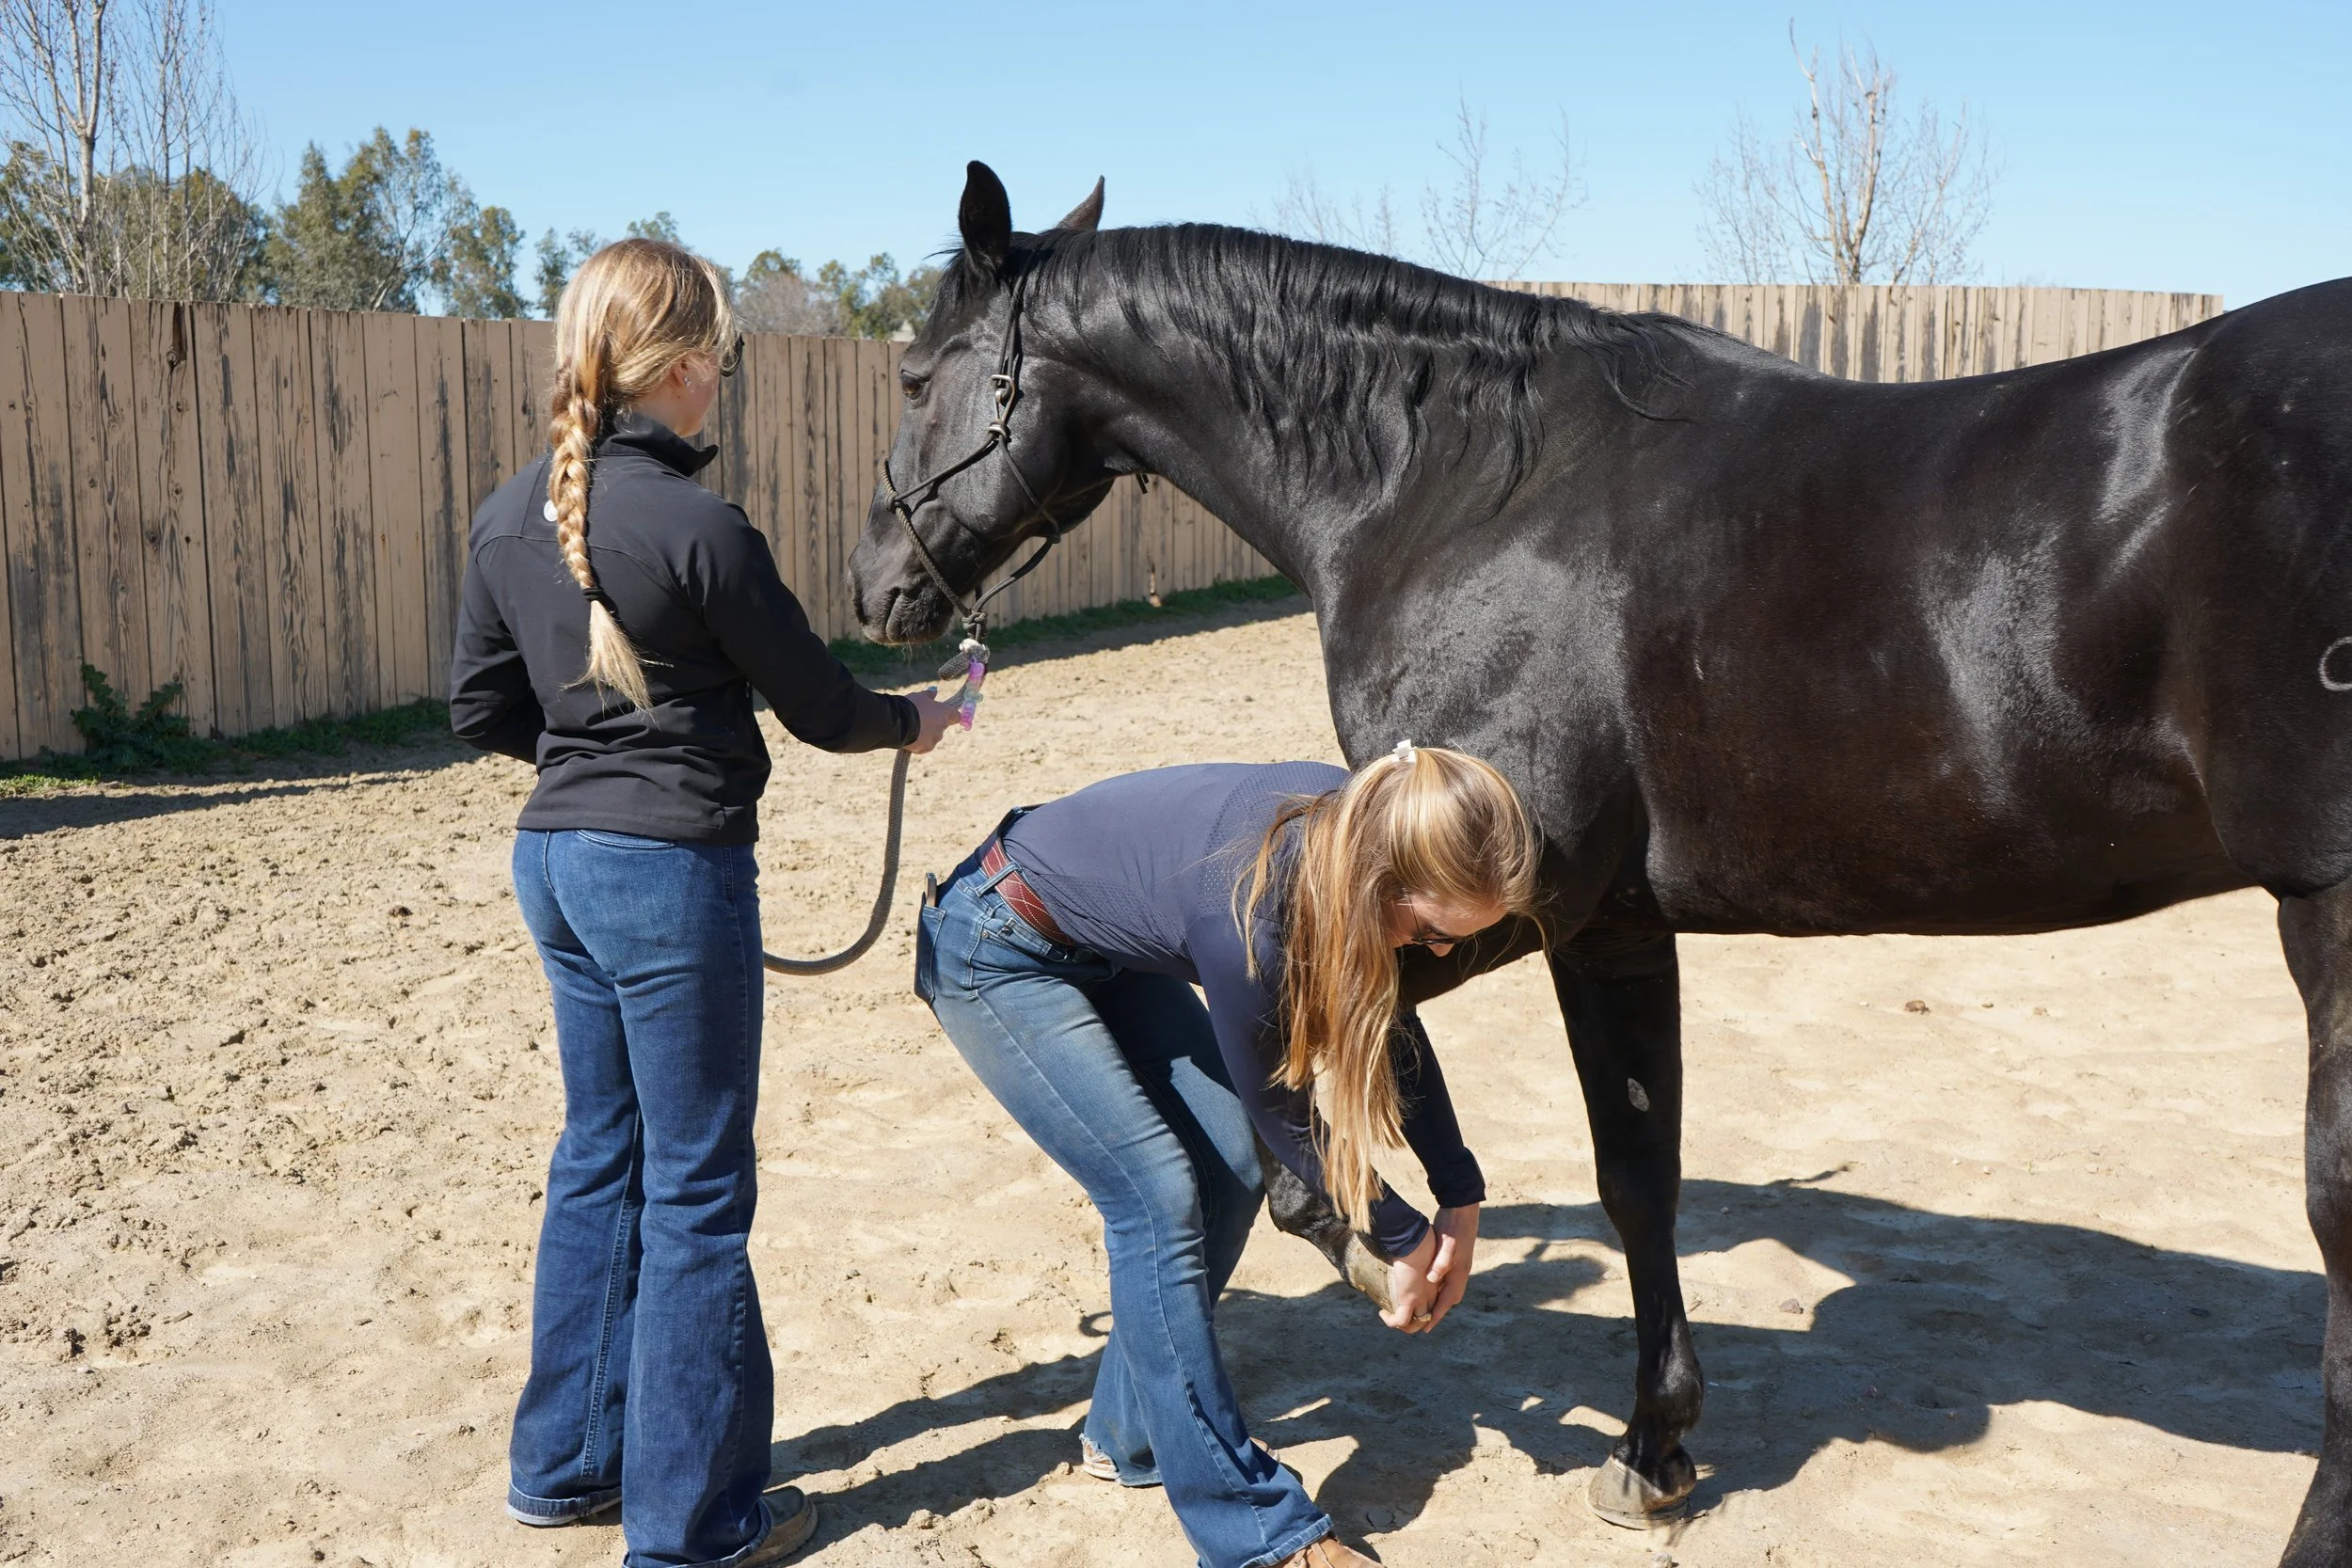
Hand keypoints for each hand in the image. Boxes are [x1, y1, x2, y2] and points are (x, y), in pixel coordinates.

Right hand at [902, 688, 958, 754]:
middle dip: (933, 725)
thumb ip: (928, 695)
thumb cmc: (909, 706)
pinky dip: (919, 744)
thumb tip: (934, 690)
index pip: (956, 716)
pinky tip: (910, 738)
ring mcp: (936, 738)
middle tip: (920, 721)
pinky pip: (925, 746)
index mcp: (943, 711)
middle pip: (942, 726)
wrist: (898, 721)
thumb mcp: (919, 696)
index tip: (946, 716)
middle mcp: (942, 725)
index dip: (952, 716)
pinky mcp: (927, 747)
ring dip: (926, 735)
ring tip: (912, 729)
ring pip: (933, 737)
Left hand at [1378, 1205, 1478, 1333]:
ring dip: (1440, 1301)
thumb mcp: (1446, 1244)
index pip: (1447, 1300)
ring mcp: (1459, 1266)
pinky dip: (1440, 1288)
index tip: (1427, 1328)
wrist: (1462, 1211)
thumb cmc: (1453, 1227)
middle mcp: (1461, 1273)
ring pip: (1449, 1290)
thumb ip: (1441, 1262)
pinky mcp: (1455, 1260)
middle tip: (1425, 1322)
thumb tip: (1432, 1279)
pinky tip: (1430, 1286)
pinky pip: (1448, 1281)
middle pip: (1450, 1299)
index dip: (1437, 1315)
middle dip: (1438, 1311)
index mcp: (1459, 1272)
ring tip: (1426, 1309)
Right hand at [1381, 1226, 1441, 1332]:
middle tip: (1398, 1315)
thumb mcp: (1420, 1253)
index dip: (1421, 1310)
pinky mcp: (1409, 1298)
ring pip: (1416, 1324)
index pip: (1432, 1304)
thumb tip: (1404, 1254)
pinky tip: (1383, 1313)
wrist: (1413, 1240)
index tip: (1407, 1306)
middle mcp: (1430, 1295)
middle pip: (1426, 1318)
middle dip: (1414, 1321)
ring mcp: (1421, 1298)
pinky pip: (1401, 1320)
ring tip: (1390, 1316)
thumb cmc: (1416, 1241)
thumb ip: (1417, 1259)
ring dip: (1403, 1325)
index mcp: (1434, 1285)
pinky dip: (1391, 1321)